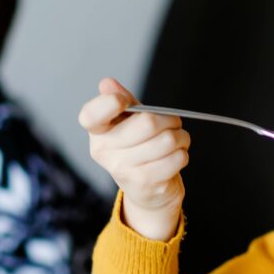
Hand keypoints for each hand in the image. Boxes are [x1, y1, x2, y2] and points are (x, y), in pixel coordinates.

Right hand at [79, 78, 189, 240]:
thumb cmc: (138, 148)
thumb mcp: (128, 122)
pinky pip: (177, 158)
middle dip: (169, 119)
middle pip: (148, 122)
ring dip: (181, 137)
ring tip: (177, 140)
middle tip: (173, 122)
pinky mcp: (144, 183)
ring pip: (168, 140)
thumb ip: (122, 100)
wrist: (146, 189)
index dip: (109, 102)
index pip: (91, 115)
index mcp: (97, 132)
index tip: (122, 101)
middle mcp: (103, 152)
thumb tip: (107, 84)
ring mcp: (123, 170)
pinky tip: (174, 156)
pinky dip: (182, 154)